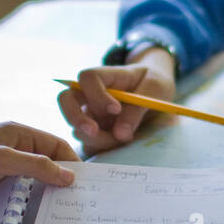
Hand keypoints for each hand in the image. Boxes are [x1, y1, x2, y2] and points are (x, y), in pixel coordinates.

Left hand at [0, 122, 77, 223]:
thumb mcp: (0, 159)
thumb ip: (36, 167)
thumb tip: (71, 177)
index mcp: (17, 134)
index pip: (56, 146)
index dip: (72, 163)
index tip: (86, 187)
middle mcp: (11, 150)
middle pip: (46, 166)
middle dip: (60, 183)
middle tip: (78, 206)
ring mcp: (0, 172)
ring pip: (32, 185)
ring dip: (43, 198)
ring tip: (61, 218)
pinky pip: (16, 199)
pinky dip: (27, 208)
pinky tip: (36, 222)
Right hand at [56, 49, 176, 152]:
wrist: (157, 93)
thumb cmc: (154, 83)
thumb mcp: (154, 89)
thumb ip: (137, 108)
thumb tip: (120, 134)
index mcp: (105, 75)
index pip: (87, 78)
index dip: (96, 94)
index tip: (116, 109)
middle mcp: (91, 93)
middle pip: (65, 99)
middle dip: (75, 117)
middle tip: (94, 131)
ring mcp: (91, 113)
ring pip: (76, 126)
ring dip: (95, 138)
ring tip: (122, 140)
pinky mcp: (96, 131)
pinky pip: (88, 142)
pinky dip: (99, 148)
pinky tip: (117, 147)